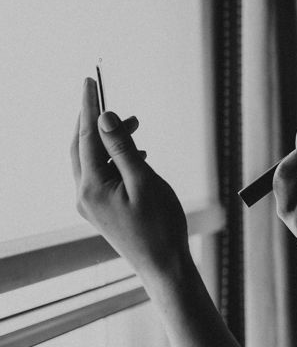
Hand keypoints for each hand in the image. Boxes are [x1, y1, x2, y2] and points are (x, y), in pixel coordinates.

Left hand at [71, 78, 188, 277]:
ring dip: (109, 139)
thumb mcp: (145, 182)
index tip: (89, 80)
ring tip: (135, 125)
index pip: (86, 136)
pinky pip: (101, 175)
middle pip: (82, 146)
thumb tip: (105, 117)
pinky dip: (114, 158)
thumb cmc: (160, 226)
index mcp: (91, 187)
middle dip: (96, 121)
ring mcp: (91, 204)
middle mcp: (84, 195)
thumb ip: (124, 148)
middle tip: (111, 98)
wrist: (164, 266)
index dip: (89, 106)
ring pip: (92, 160)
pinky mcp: (102, 210)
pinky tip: (137, 155)